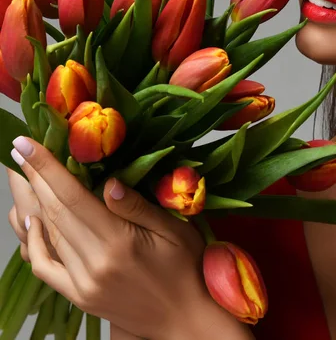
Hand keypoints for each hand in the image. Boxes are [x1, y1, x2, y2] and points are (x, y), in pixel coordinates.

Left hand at [7, 136, 253, 339]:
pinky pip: (45, 265)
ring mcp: (82, 283)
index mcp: (119, 243)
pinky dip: (33, 241)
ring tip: (20, 176)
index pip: (72, 198)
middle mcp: (93, 264)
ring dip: (29, 202)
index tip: (26, 144)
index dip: (47, 168)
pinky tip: (32, 220)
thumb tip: (108, 182)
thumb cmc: (187, 269)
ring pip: (45, 235)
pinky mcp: (78, 296)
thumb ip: (139, 207)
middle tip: (18, 151)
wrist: (184, 320)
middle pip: (52, 212)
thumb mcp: (176, 230)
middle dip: (32, 178)